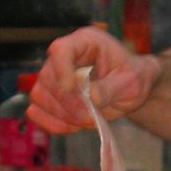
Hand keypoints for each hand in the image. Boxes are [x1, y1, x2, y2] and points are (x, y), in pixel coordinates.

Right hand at [28, 27, 155, 134]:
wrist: (131, 90)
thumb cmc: (133, 78)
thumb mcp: (131, 82)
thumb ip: (110, 88)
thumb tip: (90, 98)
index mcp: (85, 42)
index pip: (61, 49)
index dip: (62, 70)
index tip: (72, 89)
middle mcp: (65, 56)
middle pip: (47, 77)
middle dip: (68, 103)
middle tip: (90, 117)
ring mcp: (55, 76)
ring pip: (40, 95)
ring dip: (60, 115)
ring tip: (85, 122)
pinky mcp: (51, 96)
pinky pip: (37, 111)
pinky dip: (51, 123)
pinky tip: (71, 128)